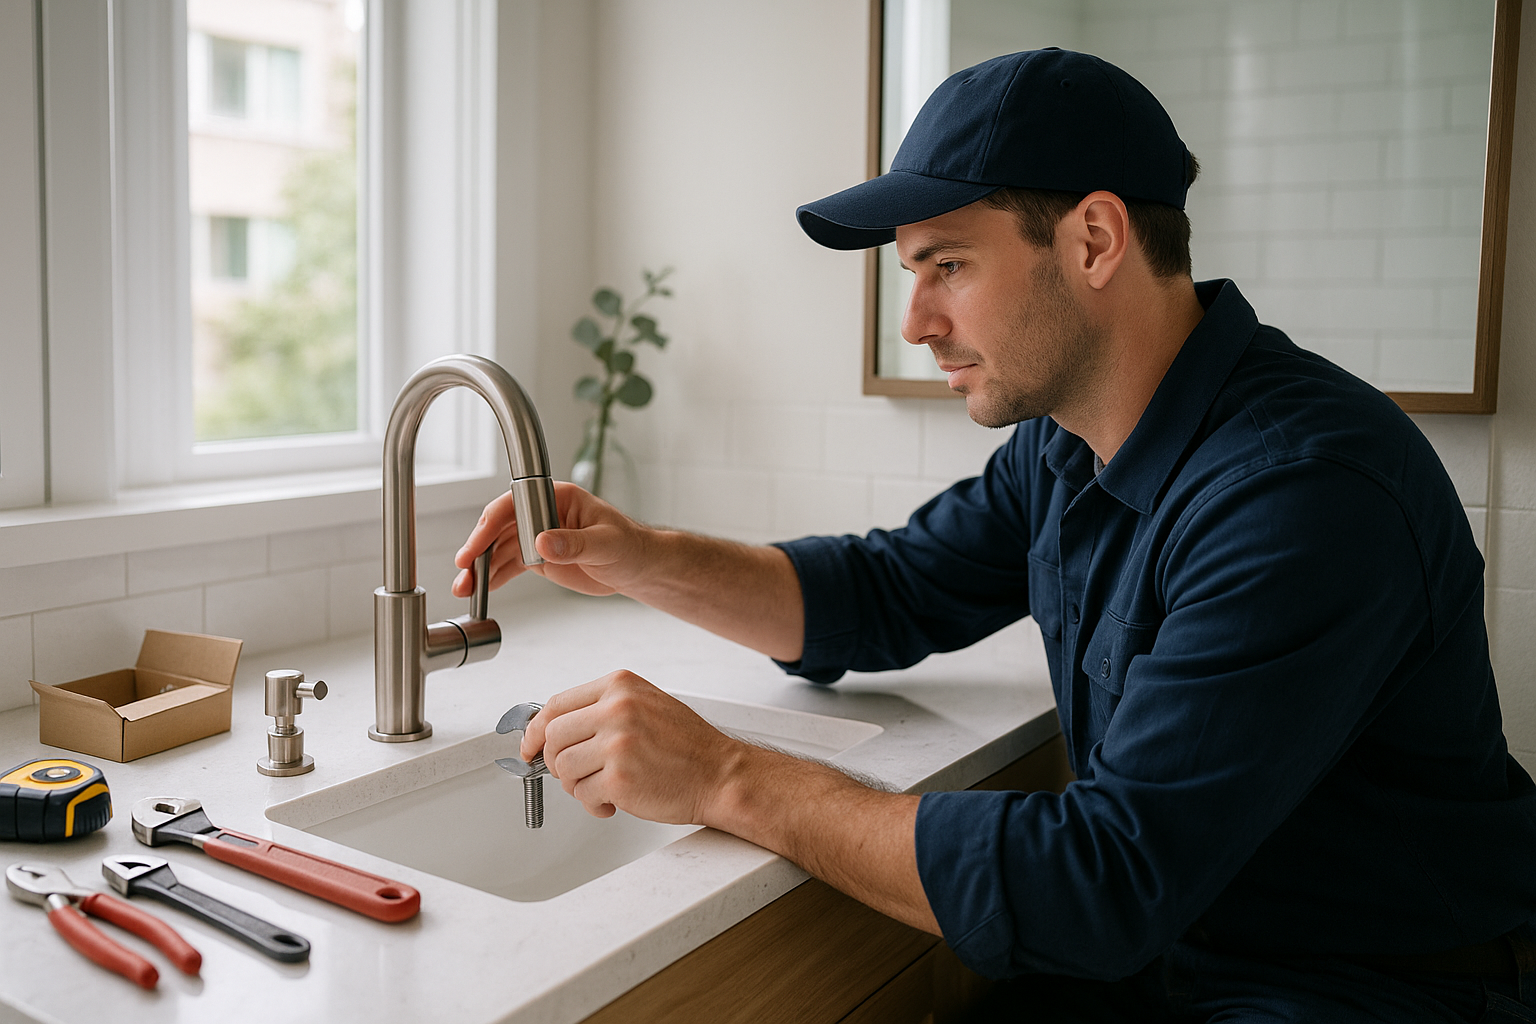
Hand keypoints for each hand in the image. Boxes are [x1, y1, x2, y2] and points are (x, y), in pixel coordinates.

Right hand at [452, 482, 652, 598]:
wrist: (637, 568)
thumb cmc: (629, 547)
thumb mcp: (605, 545)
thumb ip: (575, 544)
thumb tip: (542, 542)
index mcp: (557, 497)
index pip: (514, 505)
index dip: (490, 525)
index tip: (476, 547)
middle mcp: (542, 513)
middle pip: (499, 527)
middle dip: (478, 549)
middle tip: (464, 570)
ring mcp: (537, 535)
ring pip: (499, 549)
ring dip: (481, 568)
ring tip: (465, 588)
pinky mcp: (538, 557)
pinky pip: (509, 565)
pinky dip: (493, 577)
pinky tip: (480, 590)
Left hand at [521, 671, 743, 824]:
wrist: (721, 774)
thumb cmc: (686, 745)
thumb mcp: (645, 705)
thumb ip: (602, 709)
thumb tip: (553, 726)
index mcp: (620, 686)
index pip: (556, 704)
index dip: (535, 730)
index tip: (529, 745)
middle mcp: (617, 709)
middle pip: (553, 737)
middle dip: (557, 762)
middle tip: (576, 773)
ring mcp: (617, 744)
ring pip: (563, 768)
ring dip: (578, 785)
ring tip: (604, 786)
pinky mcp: (619, 779)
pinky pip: (582, 795)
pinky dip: (594, 804)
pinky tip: (615, 801)